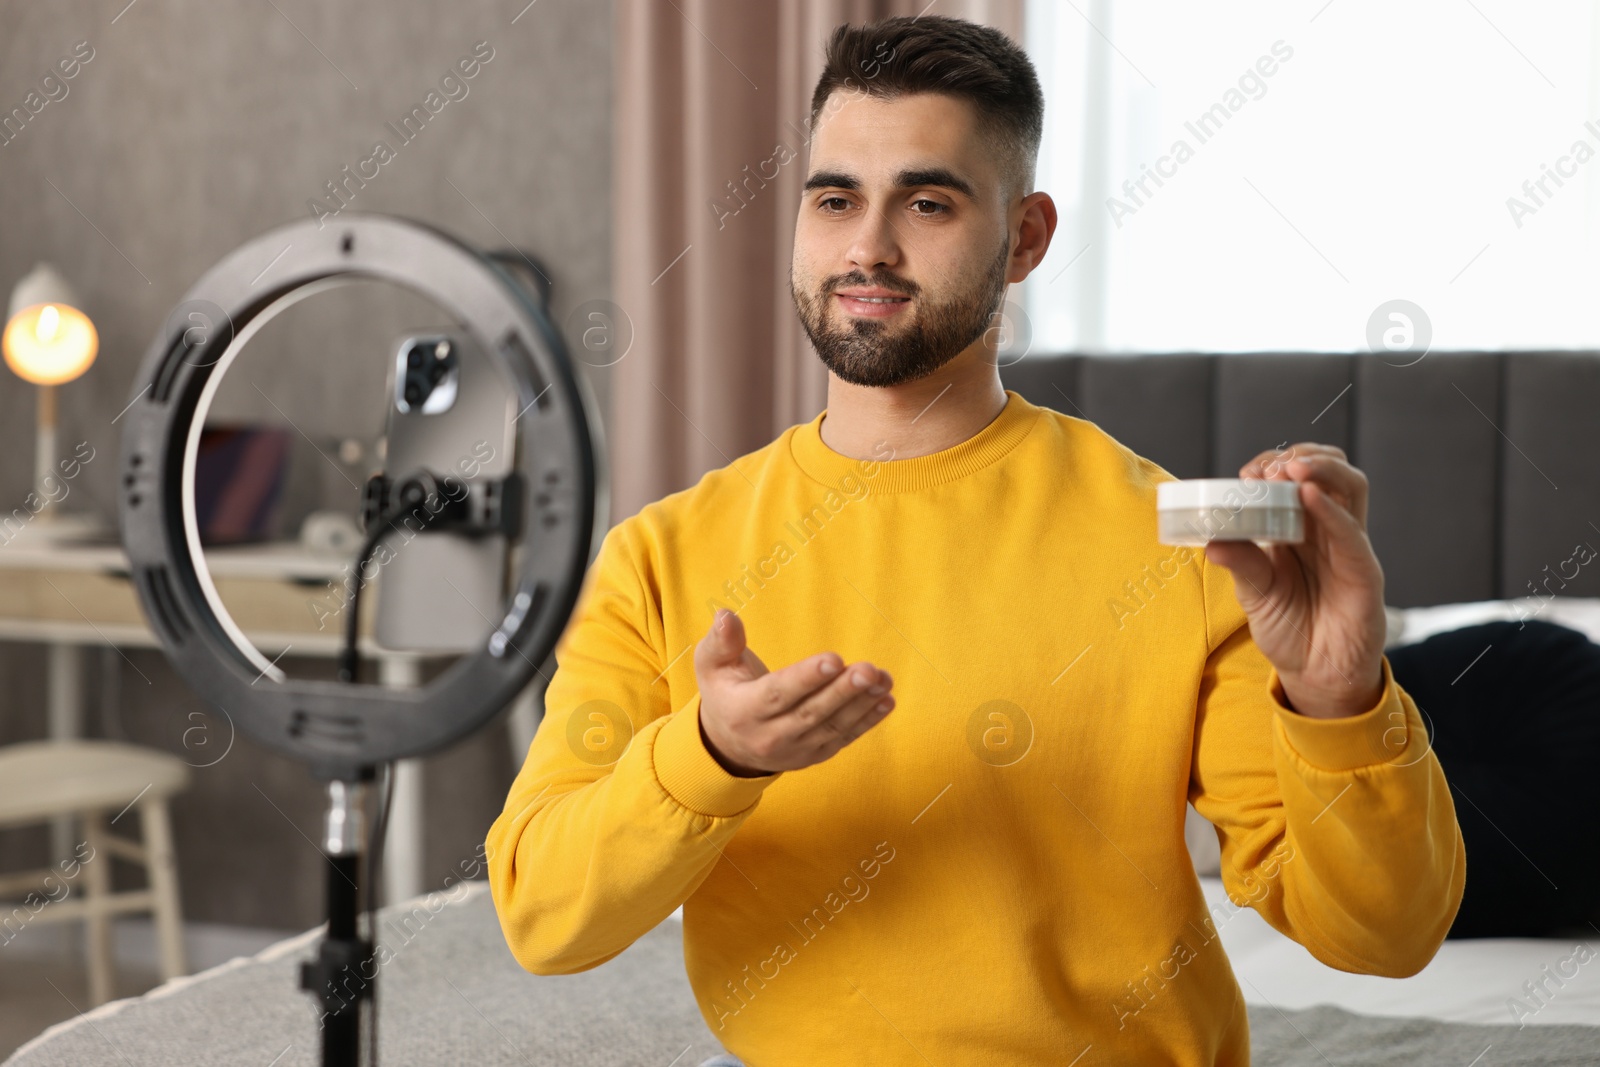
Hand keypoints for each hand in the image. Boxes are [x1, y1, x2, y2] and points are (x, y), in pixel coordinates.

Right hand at [694, 608, 895, 775]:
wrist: (728, 744)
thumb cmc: (725, 691)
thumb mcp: (711, 665)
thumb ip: (721, 641)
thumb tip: (726, 615)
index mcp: (742, 711)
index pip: (778, 694)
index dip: (806, 678)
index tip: (834, 658)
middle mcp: (769, 737)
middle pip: (811, 713)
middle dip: (843, 691)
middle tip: (869, 670)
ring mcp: (794, 750)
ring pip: (831, 727)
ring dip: (861, 704)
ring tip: (883, 680)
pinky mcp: (814, 756)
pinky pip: (842, 738)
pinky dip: (867, 721)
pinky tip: (886, 700)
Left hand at [1201, 444, 1386, 718]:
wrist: (1317, 675)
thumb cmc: (1289, 629)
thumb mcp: (1255, 593)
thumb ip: (1241, 563)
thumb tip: (1210, 541)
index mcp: (1299, 529)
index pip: (1296, 479)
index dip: (1274, 466)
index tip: (1247, 473)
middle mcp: (1327, 530)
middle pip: (1328, 472)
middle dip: (1299, 458)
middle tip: (1269, 468)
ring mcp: (1350, 546)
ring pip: (1350, 487)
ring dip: (1321, 469)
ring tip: (1290, 469)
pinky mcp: (1365, 571)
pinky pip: (1352, 532)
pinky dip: (1331, 510)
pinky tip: (1308, 496)